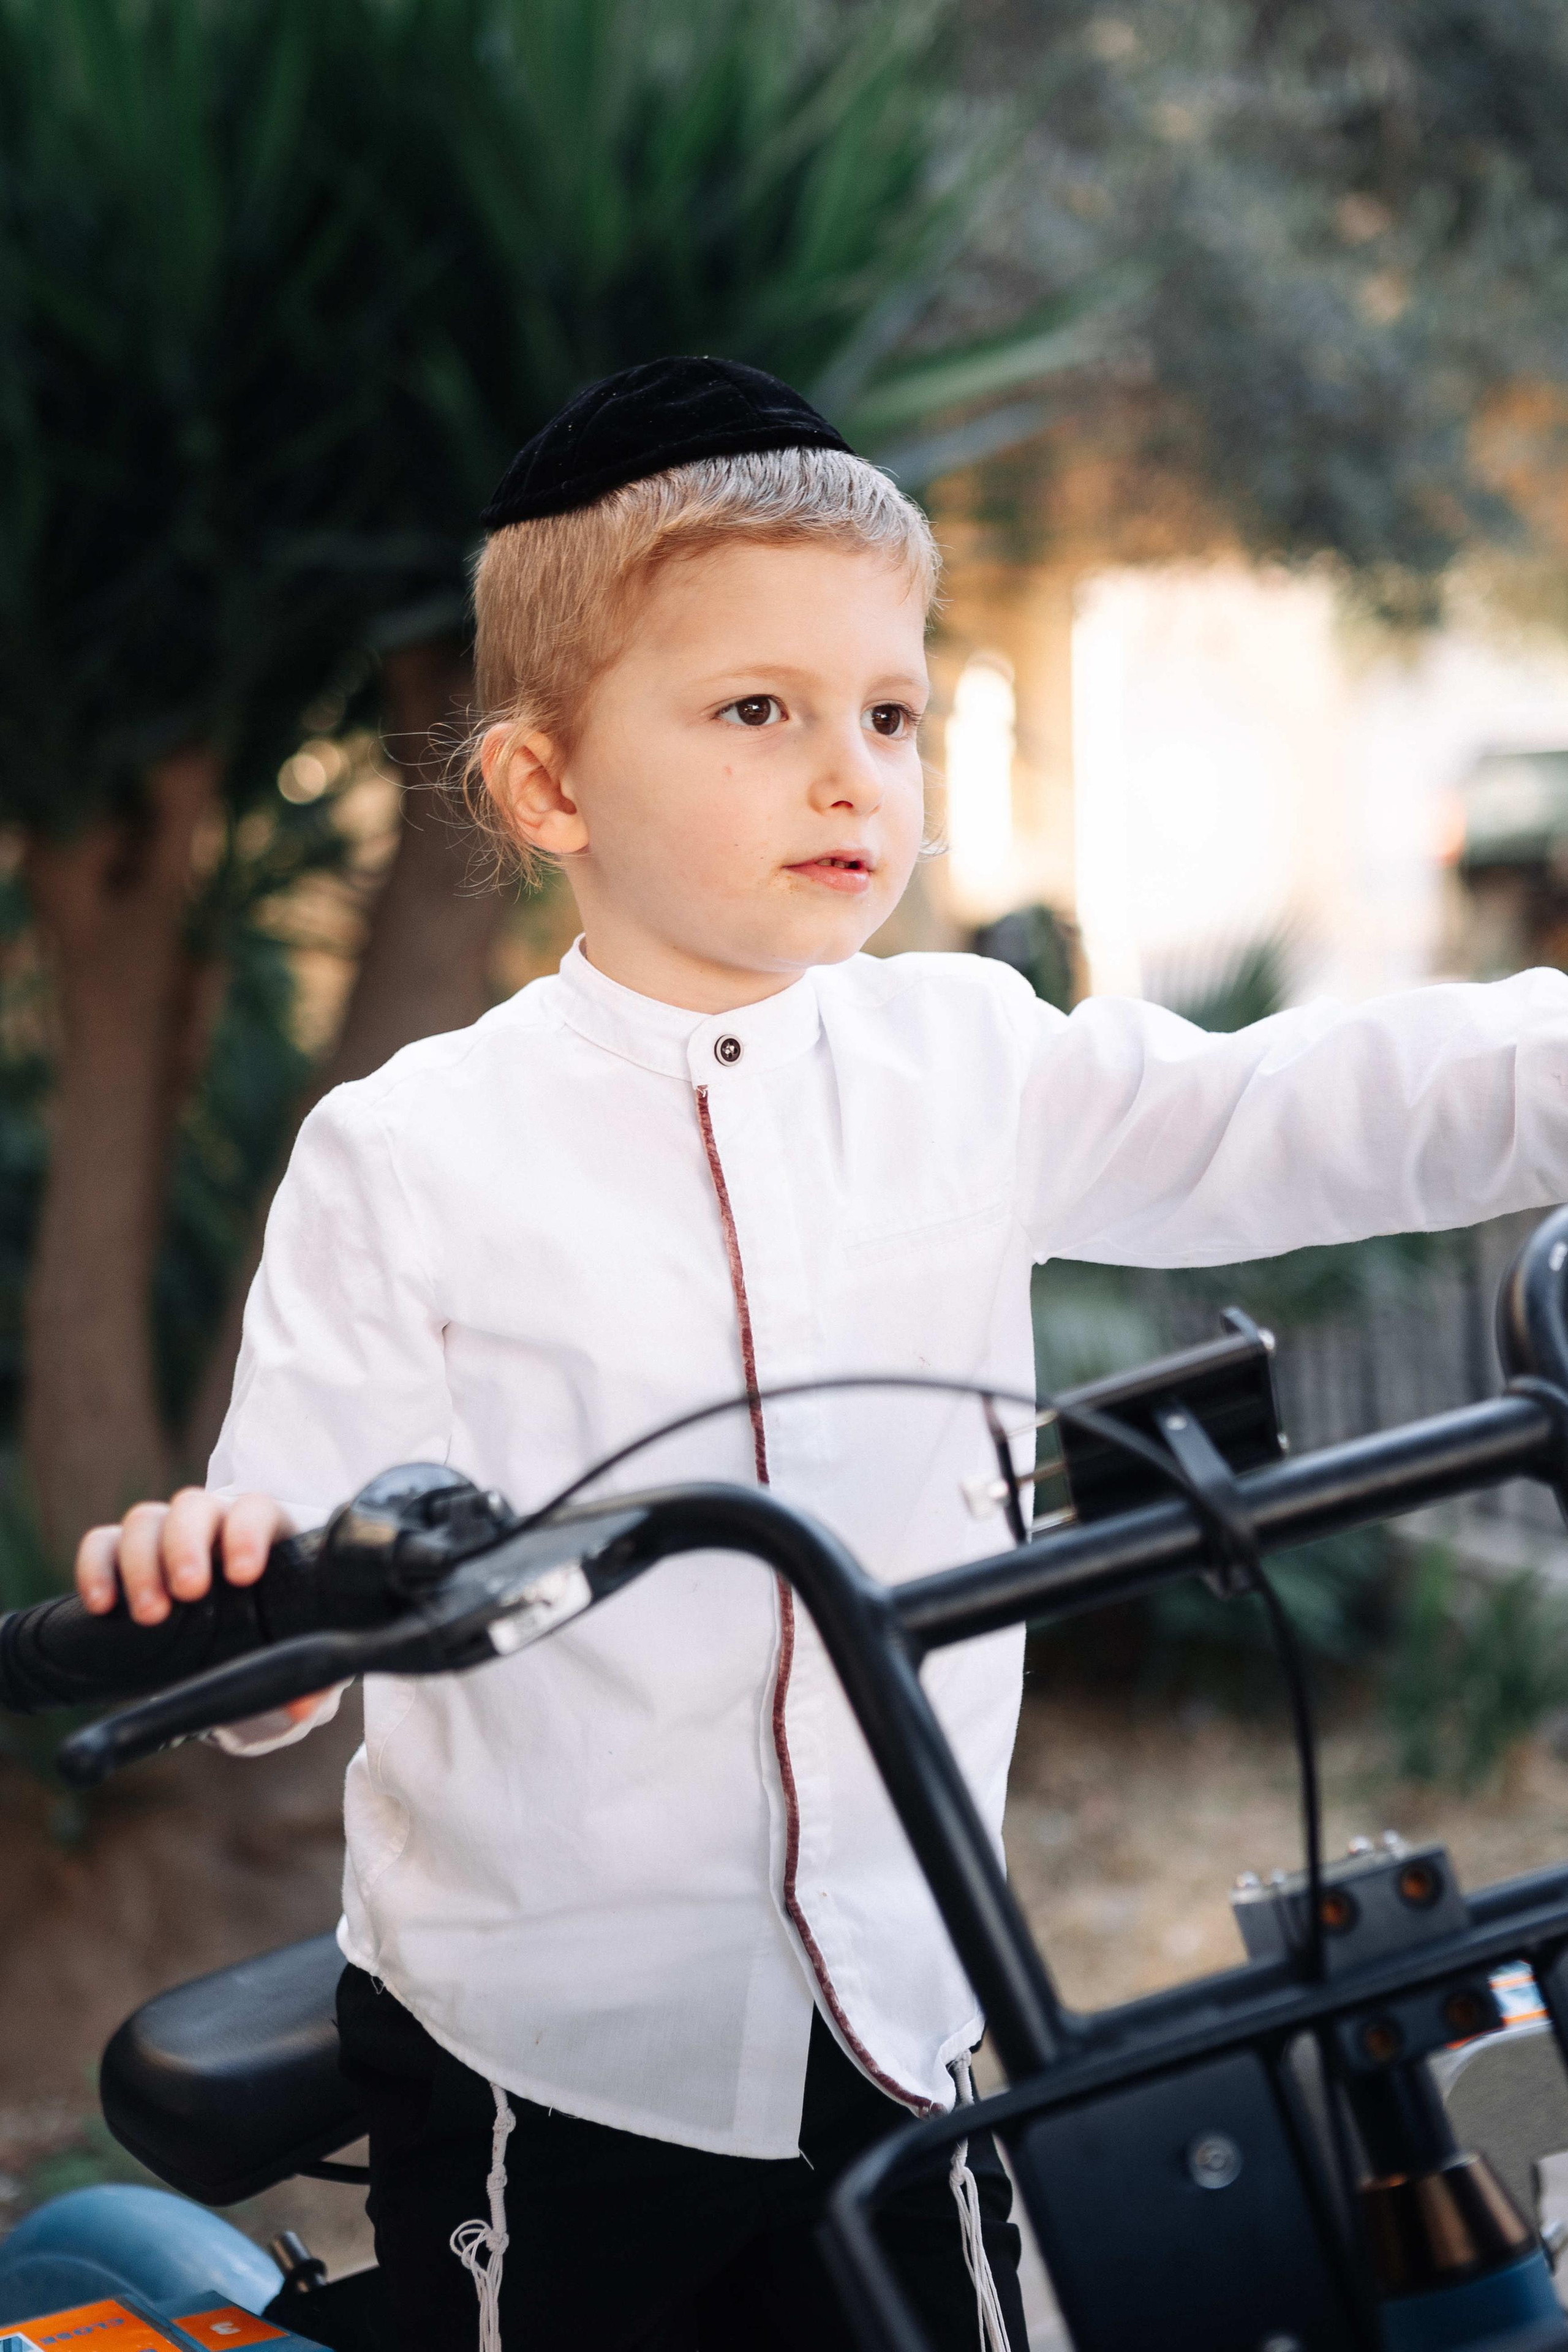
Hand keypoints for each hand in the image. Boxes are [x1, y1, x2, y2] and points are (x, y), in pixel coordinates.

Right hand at [74, 1490, 323, 1727]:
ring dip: (142, 1563)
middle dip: (187, 1545)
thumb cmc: (272, 1625)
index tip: (242, 1575)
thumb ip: (307, 1673)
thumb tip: (301, 1707)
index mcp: (262, 1530)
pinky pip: (102, 1542)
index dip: (247, 1533)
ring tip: (149, 1615)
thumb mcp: (292, 1646)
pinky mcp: (122, 1552)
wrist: (233, 1629)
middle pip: (193, 1506)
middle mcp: (212, 1521)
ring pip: (146, 1520)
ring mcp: (164, 1533)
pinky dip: (96, 1567)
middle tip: (188, 1592)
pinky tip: (100, 1606)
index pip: (254, 1509)